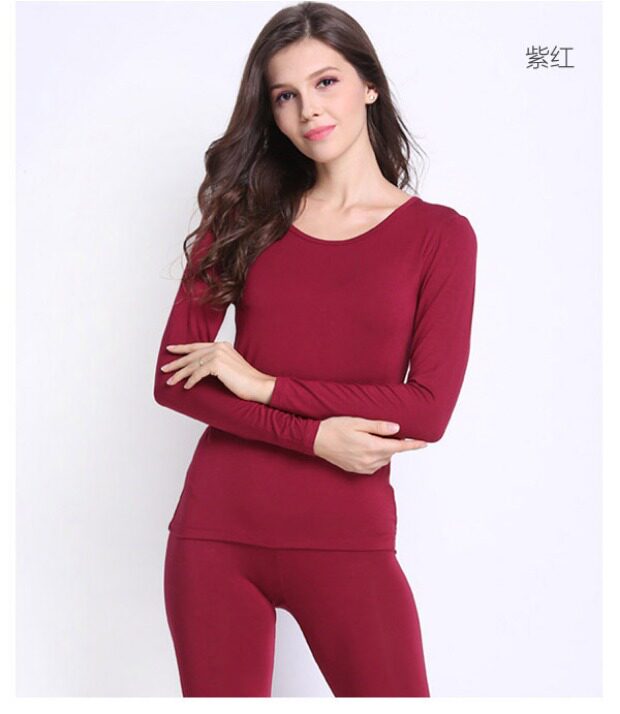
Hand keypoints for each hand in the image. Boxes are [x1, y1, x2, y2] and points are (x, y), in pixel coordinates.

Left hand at [161, 341, 273, 401]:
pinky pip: (198, 373)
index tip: (170, 350)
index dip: (182, 348)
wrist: (259, 385)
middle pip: (192, 354)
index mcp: (222, 345)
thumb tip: (201, 369)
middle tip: (164, 369)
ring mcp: (218, 354)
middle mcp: (219, 347)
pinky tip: (186, 387)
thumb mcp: (230, 368)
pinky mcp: (218, 365)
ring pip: (193, 364)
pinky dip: (191, 381)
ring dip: (180, 374)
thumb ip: (218, 363)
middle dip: (176, 362)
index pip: (197, 346)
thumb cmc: (246, 381)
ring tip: (170, 382)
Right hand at [313, 416, 427, 473]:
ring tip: (373, 439)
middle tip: (388, 432)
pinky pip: (373, 465)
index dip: (413, 445)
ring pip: (383, 459)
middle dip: (394, 444)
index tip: (424, 443)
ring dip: (384, 450)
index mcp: (372, 447)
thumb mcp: (357, 423)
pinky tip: (366, 448)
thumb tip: (397, 429)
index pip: (398, 447)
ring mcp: (363, 467)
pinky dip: (375, 457)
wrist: (315, 441)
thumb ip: (378, 427)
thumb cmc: (335, 428)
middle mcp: (369, 460)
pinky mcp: (356, 470)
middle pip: (391, 453)